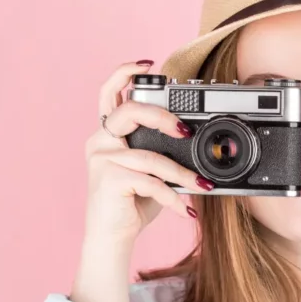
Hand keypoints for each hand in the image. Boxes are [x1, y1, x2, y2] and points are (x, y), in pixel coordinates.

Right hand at [83, 60, 213, 246]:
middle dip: (161, 116)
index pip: (109, 92)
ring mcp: (101, 159)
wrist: (112, 237)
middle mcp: (100, 141)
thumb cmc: (132, 203)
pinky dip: (172, 198)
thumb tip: (196, 142)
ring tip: (201, 186)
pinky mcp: (108, 180)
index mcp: (108, 133)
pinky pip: (150, 182)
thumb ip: (162, 152)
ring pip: (150, 156)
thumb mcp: (150, 172)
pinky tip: (184, 210)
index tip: (148, 64)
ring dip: (181, 174)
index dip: (125, 73)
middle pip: (129, 111)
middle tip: (185, 130)